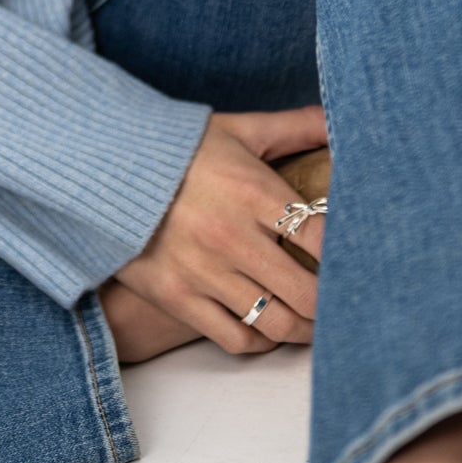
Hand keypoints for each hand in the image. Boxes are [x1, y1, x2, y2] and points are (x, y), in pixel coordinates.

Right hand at [110, 104, 328, 354]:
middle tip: (342, 303)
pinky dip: (259, 341)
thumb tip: (339, 121)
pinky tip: (267, 327)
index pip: (321, 239)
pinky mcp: (176, 297)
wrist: (103, 167)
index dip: (348, 257)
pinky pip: (234, 339)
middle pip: (308, 294)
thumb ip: (293, 127)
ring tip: (313, 321)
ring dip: (303, 329)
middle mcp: (231, 236)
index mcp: (251, 190)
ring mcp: (202, 271)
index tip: (358, 261)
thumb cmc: (179, 150)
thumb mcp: (237, 130)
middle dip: (333, 304)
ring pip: (276, 323)